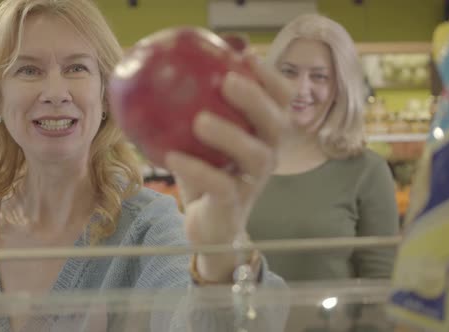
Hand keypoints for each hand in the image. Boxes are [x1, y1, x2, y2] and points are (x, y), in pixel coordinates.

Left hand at [164, 55, 291, 281]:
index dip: (272, 78)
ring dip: (230, 135)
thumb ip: (195, 109)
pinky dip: (197, 170)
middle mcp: (266, 156)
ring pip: (256, 156)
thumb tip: (166, 70)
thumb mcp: (202, 141)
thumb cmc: (206, 175)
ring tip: (200, 121)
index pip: (282, 102)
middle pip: (277, 124)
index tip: (247, 57)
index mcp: (263, 135)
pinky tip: (172, 156)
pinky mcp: (234, 205)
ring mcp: (253, 182)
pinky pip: (220, 185)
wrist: (208, 226)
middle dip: (257, 99)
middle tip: (228, 81)